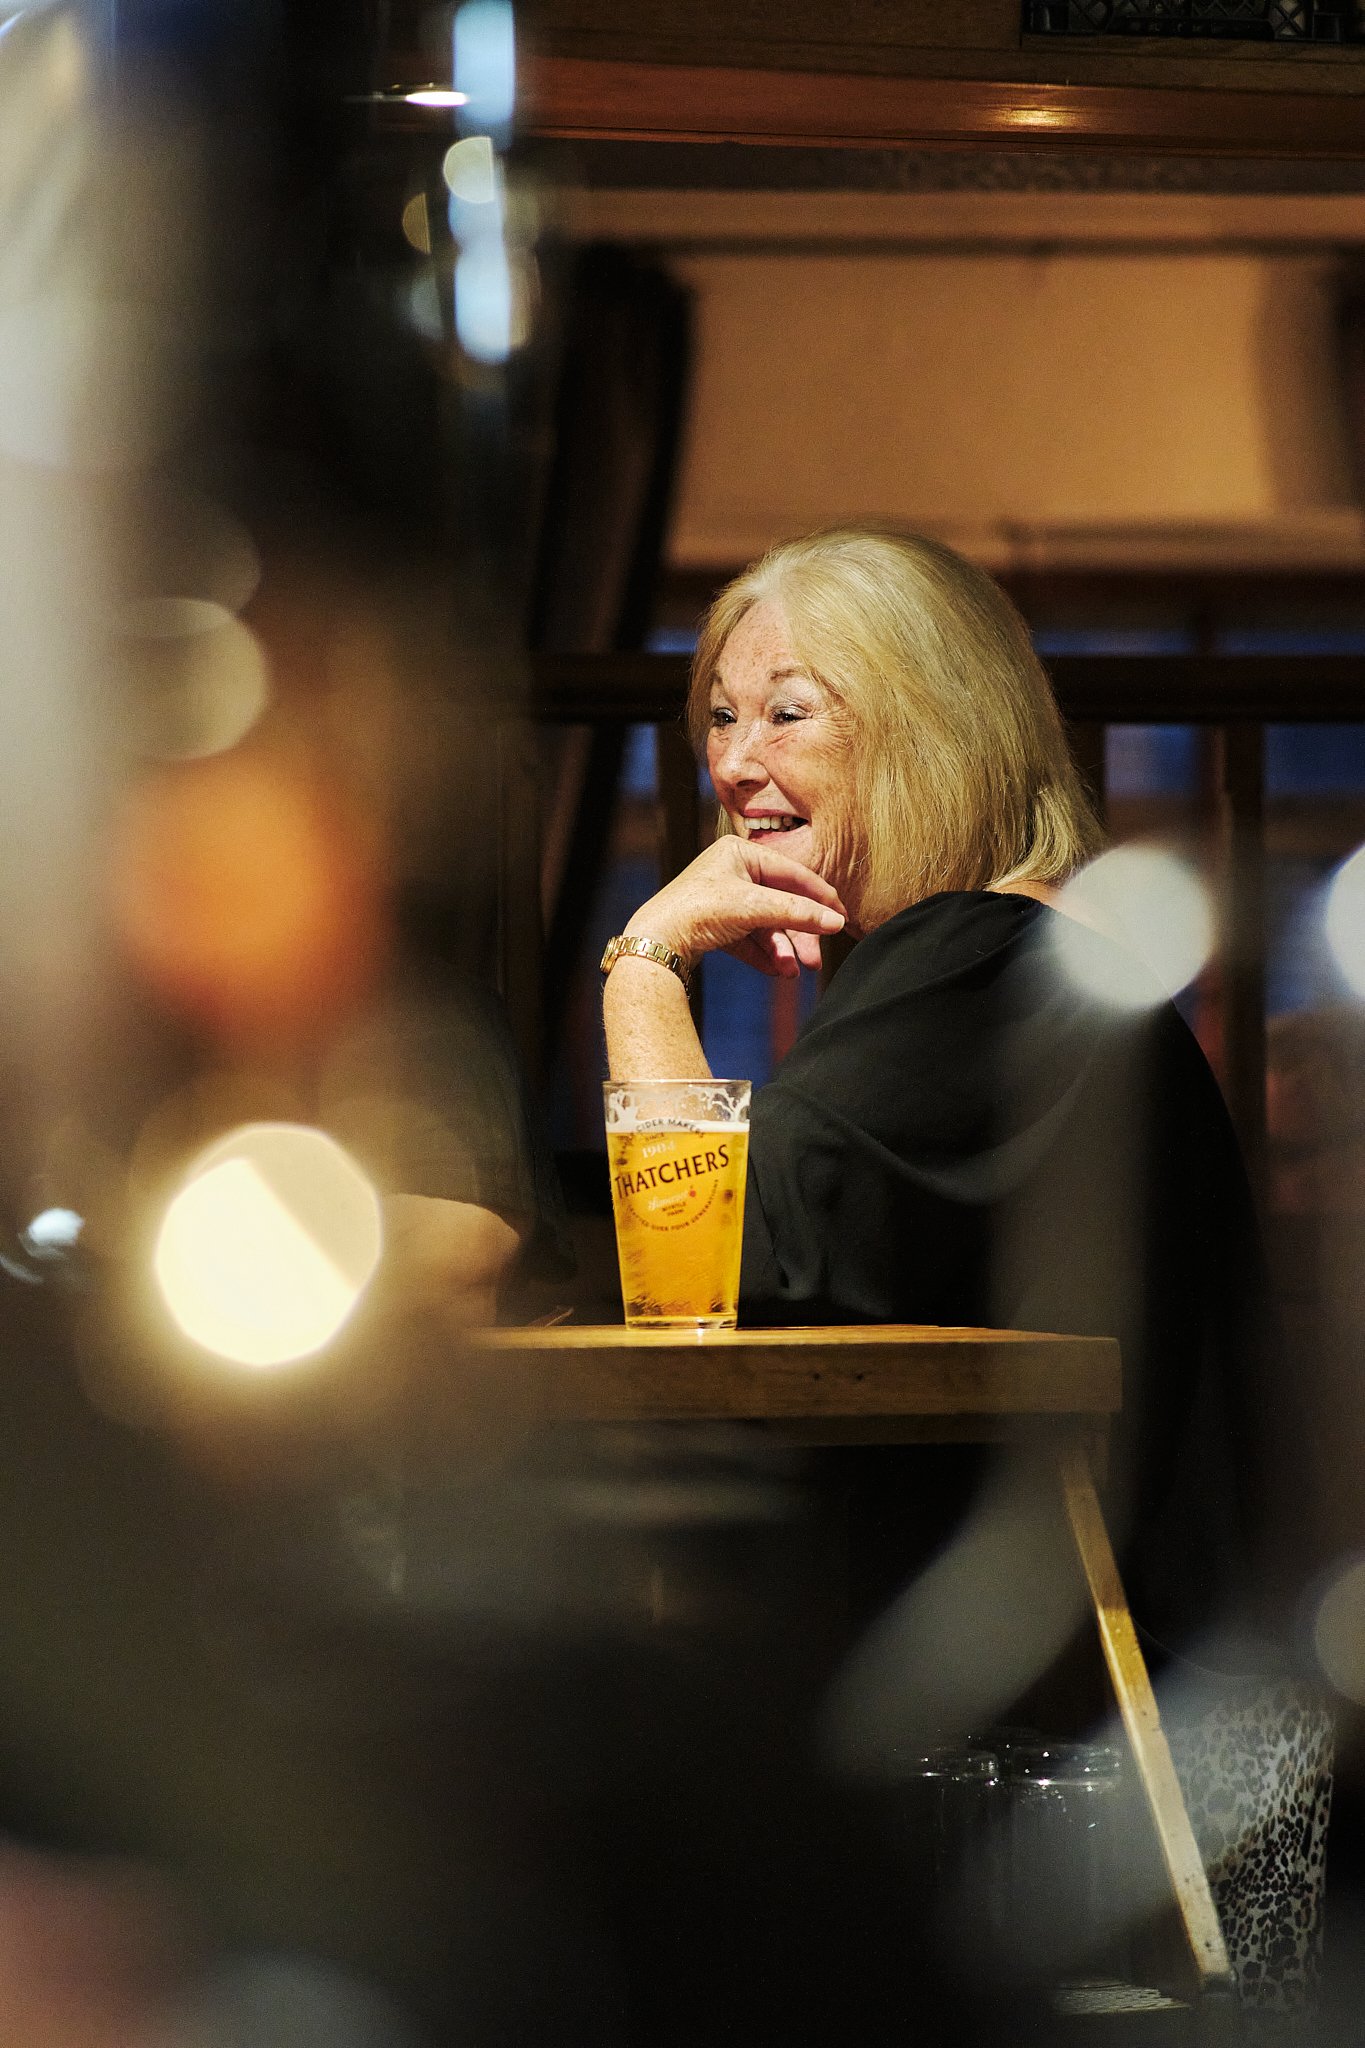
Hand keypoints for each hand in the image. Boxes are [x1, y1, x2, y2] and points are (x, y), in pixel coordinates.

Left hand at [626, 837, 845, 979]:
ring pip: (766, 926)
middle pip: (781, 904)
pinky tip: (779, 972)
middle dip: (799, 934)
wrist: (654, 943)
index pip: (792, 873)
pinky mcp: (716, 926)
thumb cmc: (698, 911)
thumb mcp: (754, 907)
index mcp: (740, 853)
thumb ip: (798, 913)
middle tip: (815, 959)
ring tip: (794, 971)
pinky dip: (765, 955)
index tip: (841, 918)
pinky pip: (750, 940)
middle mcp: (733, 873)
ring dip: (783, 950)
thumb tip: (836, 921)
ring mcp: (724, 900)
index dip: (819, 897)